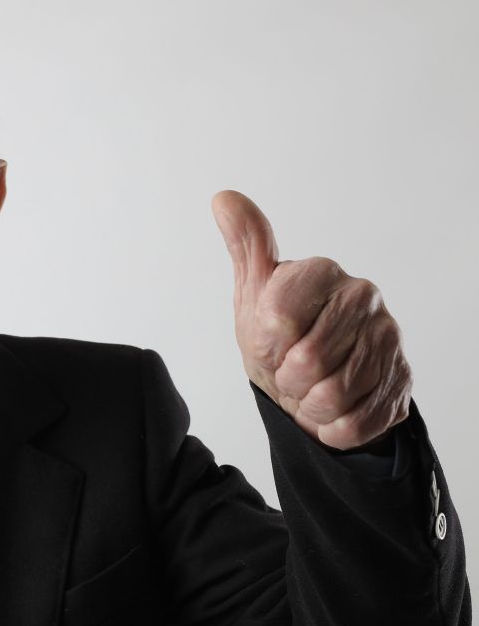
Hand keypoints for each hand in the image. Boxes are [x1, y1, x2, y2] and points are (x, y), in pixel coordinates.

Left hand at [211, 190, 410, 449]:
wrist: (314, 381)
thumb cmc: (279, 333)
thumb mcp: (254, 292)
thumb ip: (246, 247)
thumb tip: (223, 199)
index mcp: (322, 271)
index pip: (277, 318)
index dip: (264, 343)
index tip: (268, 342)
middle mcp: (363, 297)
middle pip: (307, 360)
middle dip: (286, 378)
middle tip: (288, 371)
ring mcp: (389, 338)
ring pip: (333, 395)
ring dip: (309, 404)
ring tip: (309, 389)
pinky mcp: (402, 381)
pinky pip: (356, 421)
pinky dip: (333, 427)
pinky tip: (331, 410)